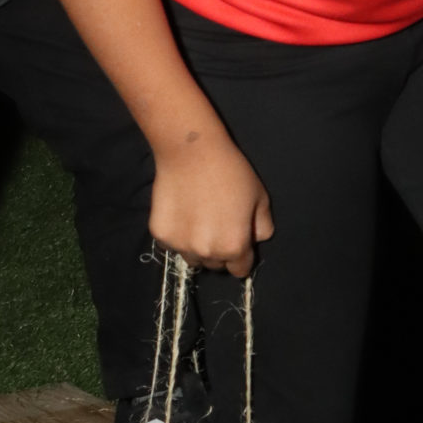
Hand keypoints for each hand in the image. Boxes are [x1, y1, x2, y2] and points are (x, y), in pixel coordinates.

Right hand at [150, 131, 273, 277]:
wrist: (191, 151)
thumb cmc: (231, 172)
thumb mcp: (260, 198)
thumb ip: (262, 227)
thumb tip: (255, 240)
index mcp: (233, 247)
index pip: (239, 270)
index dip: (241, 256)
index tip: (237, 240)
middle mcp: (206, 252)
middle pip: (215, 265)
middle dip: (219, 251)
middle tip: (217, 224)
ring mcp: (180, 245)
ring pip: (192, 258)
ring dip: (197, 246)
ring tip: (198, 219)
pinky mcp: (159, 234)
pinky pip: (171, 244)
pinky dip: (177, 234)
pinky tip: (181, 211)